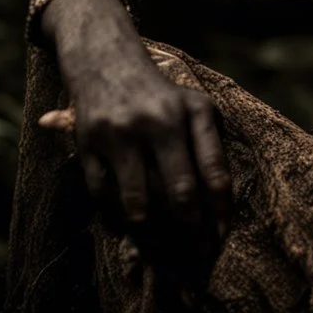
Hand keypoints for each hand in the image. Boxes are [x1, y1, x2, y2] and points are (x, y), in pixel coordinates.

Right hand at [41, 49, 230, 261]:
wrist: (108, 60)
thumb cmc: (162, 93)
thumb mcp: (196, 106)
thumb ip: (211, 145)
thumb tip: (220, 199)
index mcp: (192, 112)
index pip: (213, 169)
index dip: (220, 208)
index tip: (223, 233)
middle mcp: (158, 121)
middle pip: (179, 191)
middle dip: (191, 228)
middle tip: (197, 251)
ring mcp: (120, 134)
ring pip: (139, 202)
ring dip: (152, 229)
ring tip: (163, 243)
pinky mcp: (88, 144)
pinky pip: (103, 196)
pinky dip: (116, 215)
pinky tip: (130, 222)